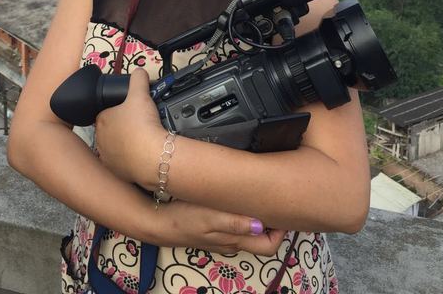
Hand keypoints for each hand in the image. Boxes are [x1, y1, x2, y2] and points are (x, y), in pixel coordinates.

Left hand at [95, 68, 162, 185]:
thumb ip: (138, 79)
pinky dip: (131, 160)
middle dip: (122, 128)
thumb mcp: (141, 95)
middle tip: (139, 125)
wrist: (152, 156)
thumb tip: (139, 72)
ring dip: (125, 145)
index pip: (105, 113)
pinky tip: (142, 155)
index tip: (130, 112)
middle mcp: (100, 140)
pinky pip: (122, 164)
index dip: (118, 111)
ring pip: (115, 148)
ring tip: (142, 141)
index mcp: (102, 120)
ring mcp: (108, 158)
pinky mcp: (117, 173)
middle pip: (110, 131)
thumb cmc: (142, 124)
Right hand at [156, 200, 286, 255]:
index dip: (281, 232)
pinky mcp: (214, 230)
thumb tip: (260, 225)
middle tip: (276, 199)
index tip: (283, 209)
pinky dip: (245, 216)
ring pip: (250, 232)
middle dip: (273, 223)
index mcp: (235, 240)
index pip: (269, 246)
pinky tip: (240, 199)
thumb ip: (234, 222)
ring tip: (261, 196)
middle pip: (262, 240)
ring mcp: (223, 237)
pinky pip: (237, 227)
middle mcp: (232, 242)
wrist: (159, 223)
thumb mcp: (209, 217)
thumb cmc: (185, 217)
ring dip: (259, 218)